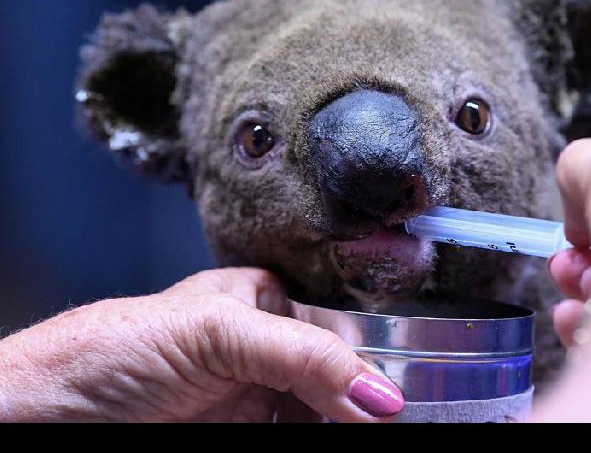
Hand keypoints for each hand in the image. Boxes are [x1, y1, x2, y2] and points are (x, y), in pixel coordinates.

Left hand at [0, 268, 403, 421]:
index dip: (368, 358)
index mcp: (260, 302)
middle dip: (362, 400)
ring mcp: (254, 400)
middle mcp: (263, 351)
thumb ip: (304, 354)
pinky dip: (324, 435)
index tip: (394, 395)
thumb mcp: (218, 333)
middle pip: (335, 375)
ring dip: (347, 422)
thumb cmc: (112, 351)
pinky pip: (298, 433)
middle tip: (389, 420)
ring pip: (321, 413)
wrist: (49, 417)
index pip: (336, 326)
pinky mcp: (245, 434)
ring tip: (373, 427)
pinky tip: (340, 433)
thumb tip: (378, 392)